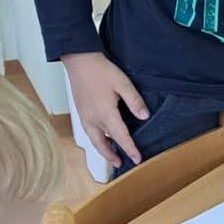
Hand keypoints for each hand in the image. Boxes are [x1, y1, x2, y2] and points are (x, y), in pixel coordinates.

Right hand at [62, 52, 147, 168]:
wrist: (79, 61)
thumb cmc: (100, 70)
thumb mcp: (123, 83)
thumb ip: (134, 101)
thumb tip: (144, 116)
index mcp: (105, 113)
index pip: (120, 137)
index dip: (130, 149)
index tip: (137, 159)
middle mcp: (92, 119)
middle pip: (103, 144)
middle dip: (112, 156)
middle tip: (122, 163)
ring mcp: (84, 116)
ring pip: (94, 140)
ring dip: (103, 150)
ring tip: (112, 156)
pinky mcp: (80, 112)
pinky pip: (89, 132)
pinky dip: (96, 140)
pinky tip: (102, 139)